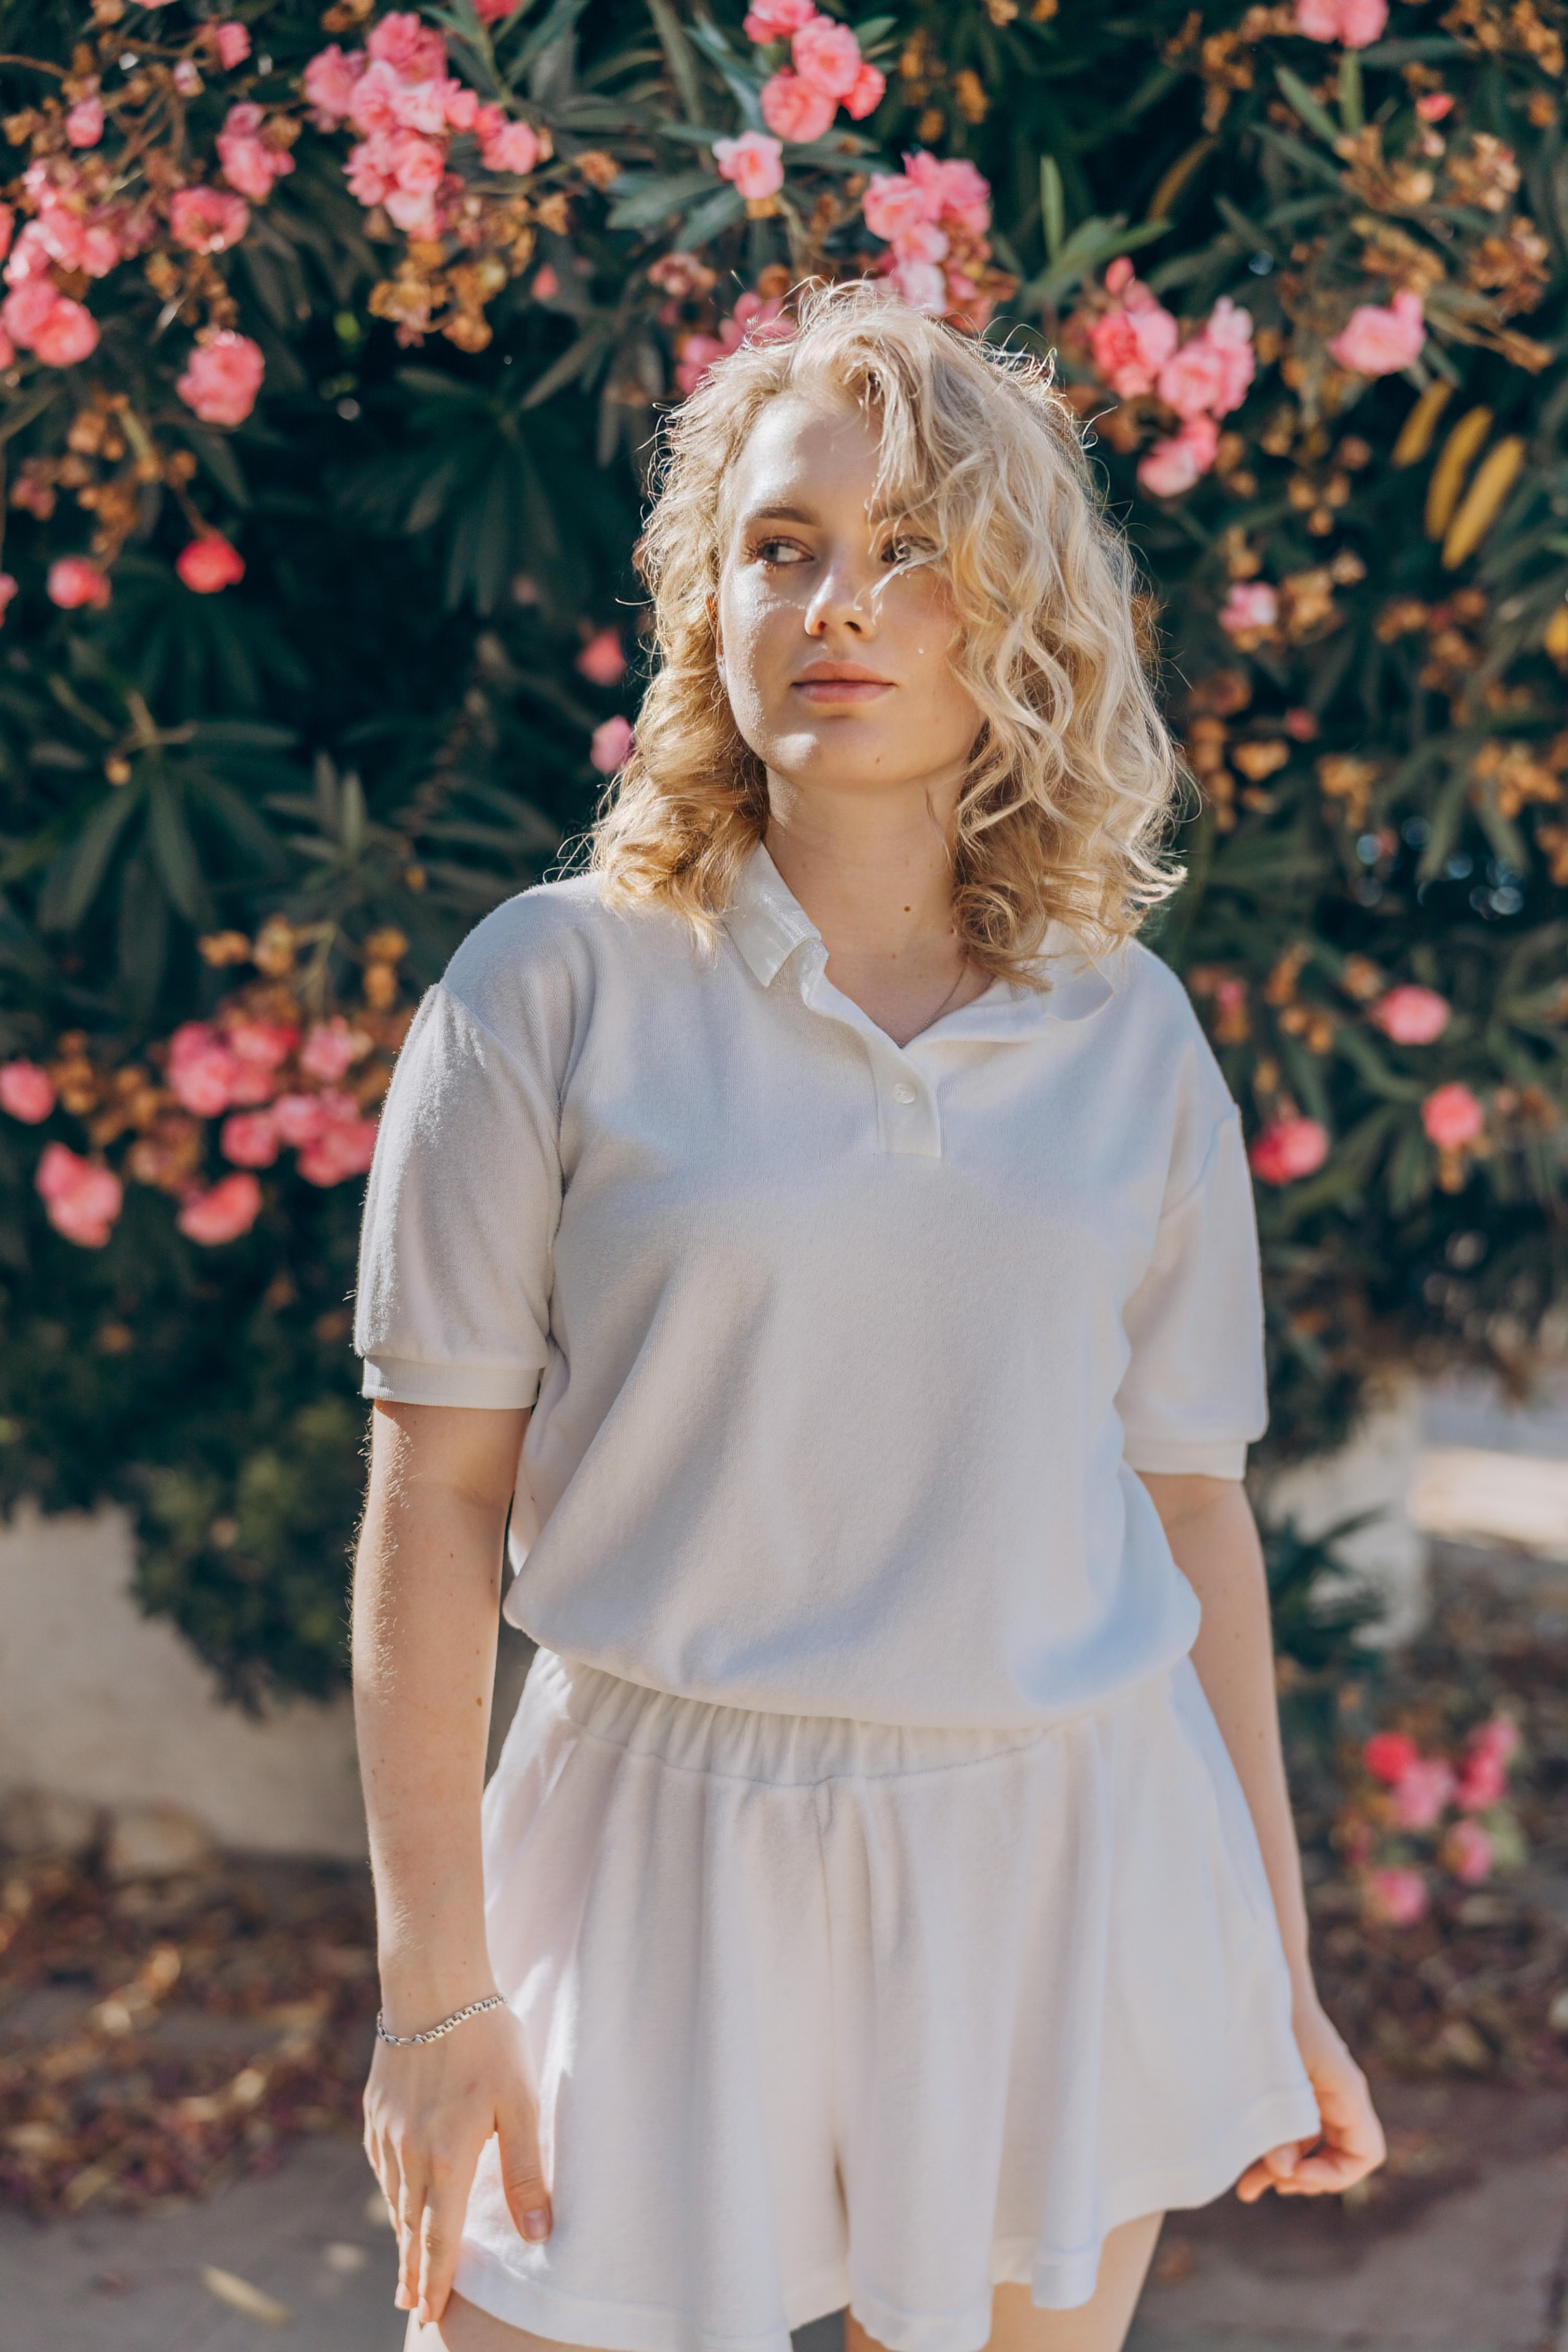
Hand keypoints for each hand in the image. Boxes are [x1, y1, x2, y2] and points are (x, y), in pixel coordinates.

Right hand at [363, 1999, 550, 2324]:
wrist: (431, 1986)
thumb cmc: (486, 2039)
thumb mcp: (521, 2103)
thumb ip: (526, 2171)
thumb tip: (537, 2234)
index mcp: (445, 2160)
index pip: (438, 2240)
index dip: (436, 2282)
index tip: (429, 2315)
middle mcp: (408, 2155)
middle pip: (409, 2229)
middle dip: (412, 2272)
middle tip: (411, 2307)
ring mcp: (386, 2132)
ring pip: (393, 2198)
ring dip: (400, 2234)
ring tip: (406, 2263)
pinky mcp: (375, 2110)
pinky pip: (382, 2165)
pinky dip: (391, 2191)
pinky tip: (397, 2197)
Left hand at [1236, 1996, 1385, 2202]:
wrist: (1259, 1972)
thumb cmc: (1271, 2014)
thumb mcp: (1274, 2072)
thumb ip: (1282, 2125)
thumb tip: (1285, 2173)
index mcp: (1345, 2090)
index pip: (1365, 2154)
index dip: (1335, 2175)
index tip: (1294, 2174)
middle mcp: (1339, 2096)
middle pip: (1339, 2157)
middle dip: (1304, 2179)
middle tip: (1268, 2184)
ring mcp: (1320, 2094)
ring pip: (1312, 2149)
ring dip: (1283, 2171)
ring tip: (1246, 2188)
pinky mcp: (1298, 2090)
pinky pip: (1295, 2132)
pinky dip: (1275, 2151)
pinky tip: (1245, 2167)